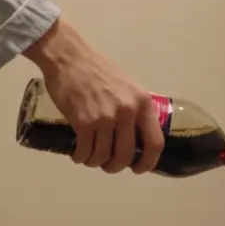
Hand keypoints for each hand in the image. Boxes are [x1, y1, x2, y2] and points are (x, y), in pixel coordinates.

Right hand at [23, 18, 163, 174]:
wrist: (69, 56)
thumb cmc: (97, 69)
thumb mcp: (127, 87)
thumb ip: (134, 110)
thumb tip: (135, 137)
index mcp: (142, 103)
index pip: (155, 143)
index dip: (148, 162)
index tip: (138, 169)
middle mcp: (127, 112)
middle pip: (126, 155)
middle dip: (115, 166)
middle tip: (107, 165)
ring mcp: (105, 118)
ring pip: (103, 156)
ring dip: (95, 162)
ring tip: (89, 158)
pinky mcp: (83, 122)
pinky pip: (85, 151)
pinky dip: (80, 157)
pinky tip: (78, 154)